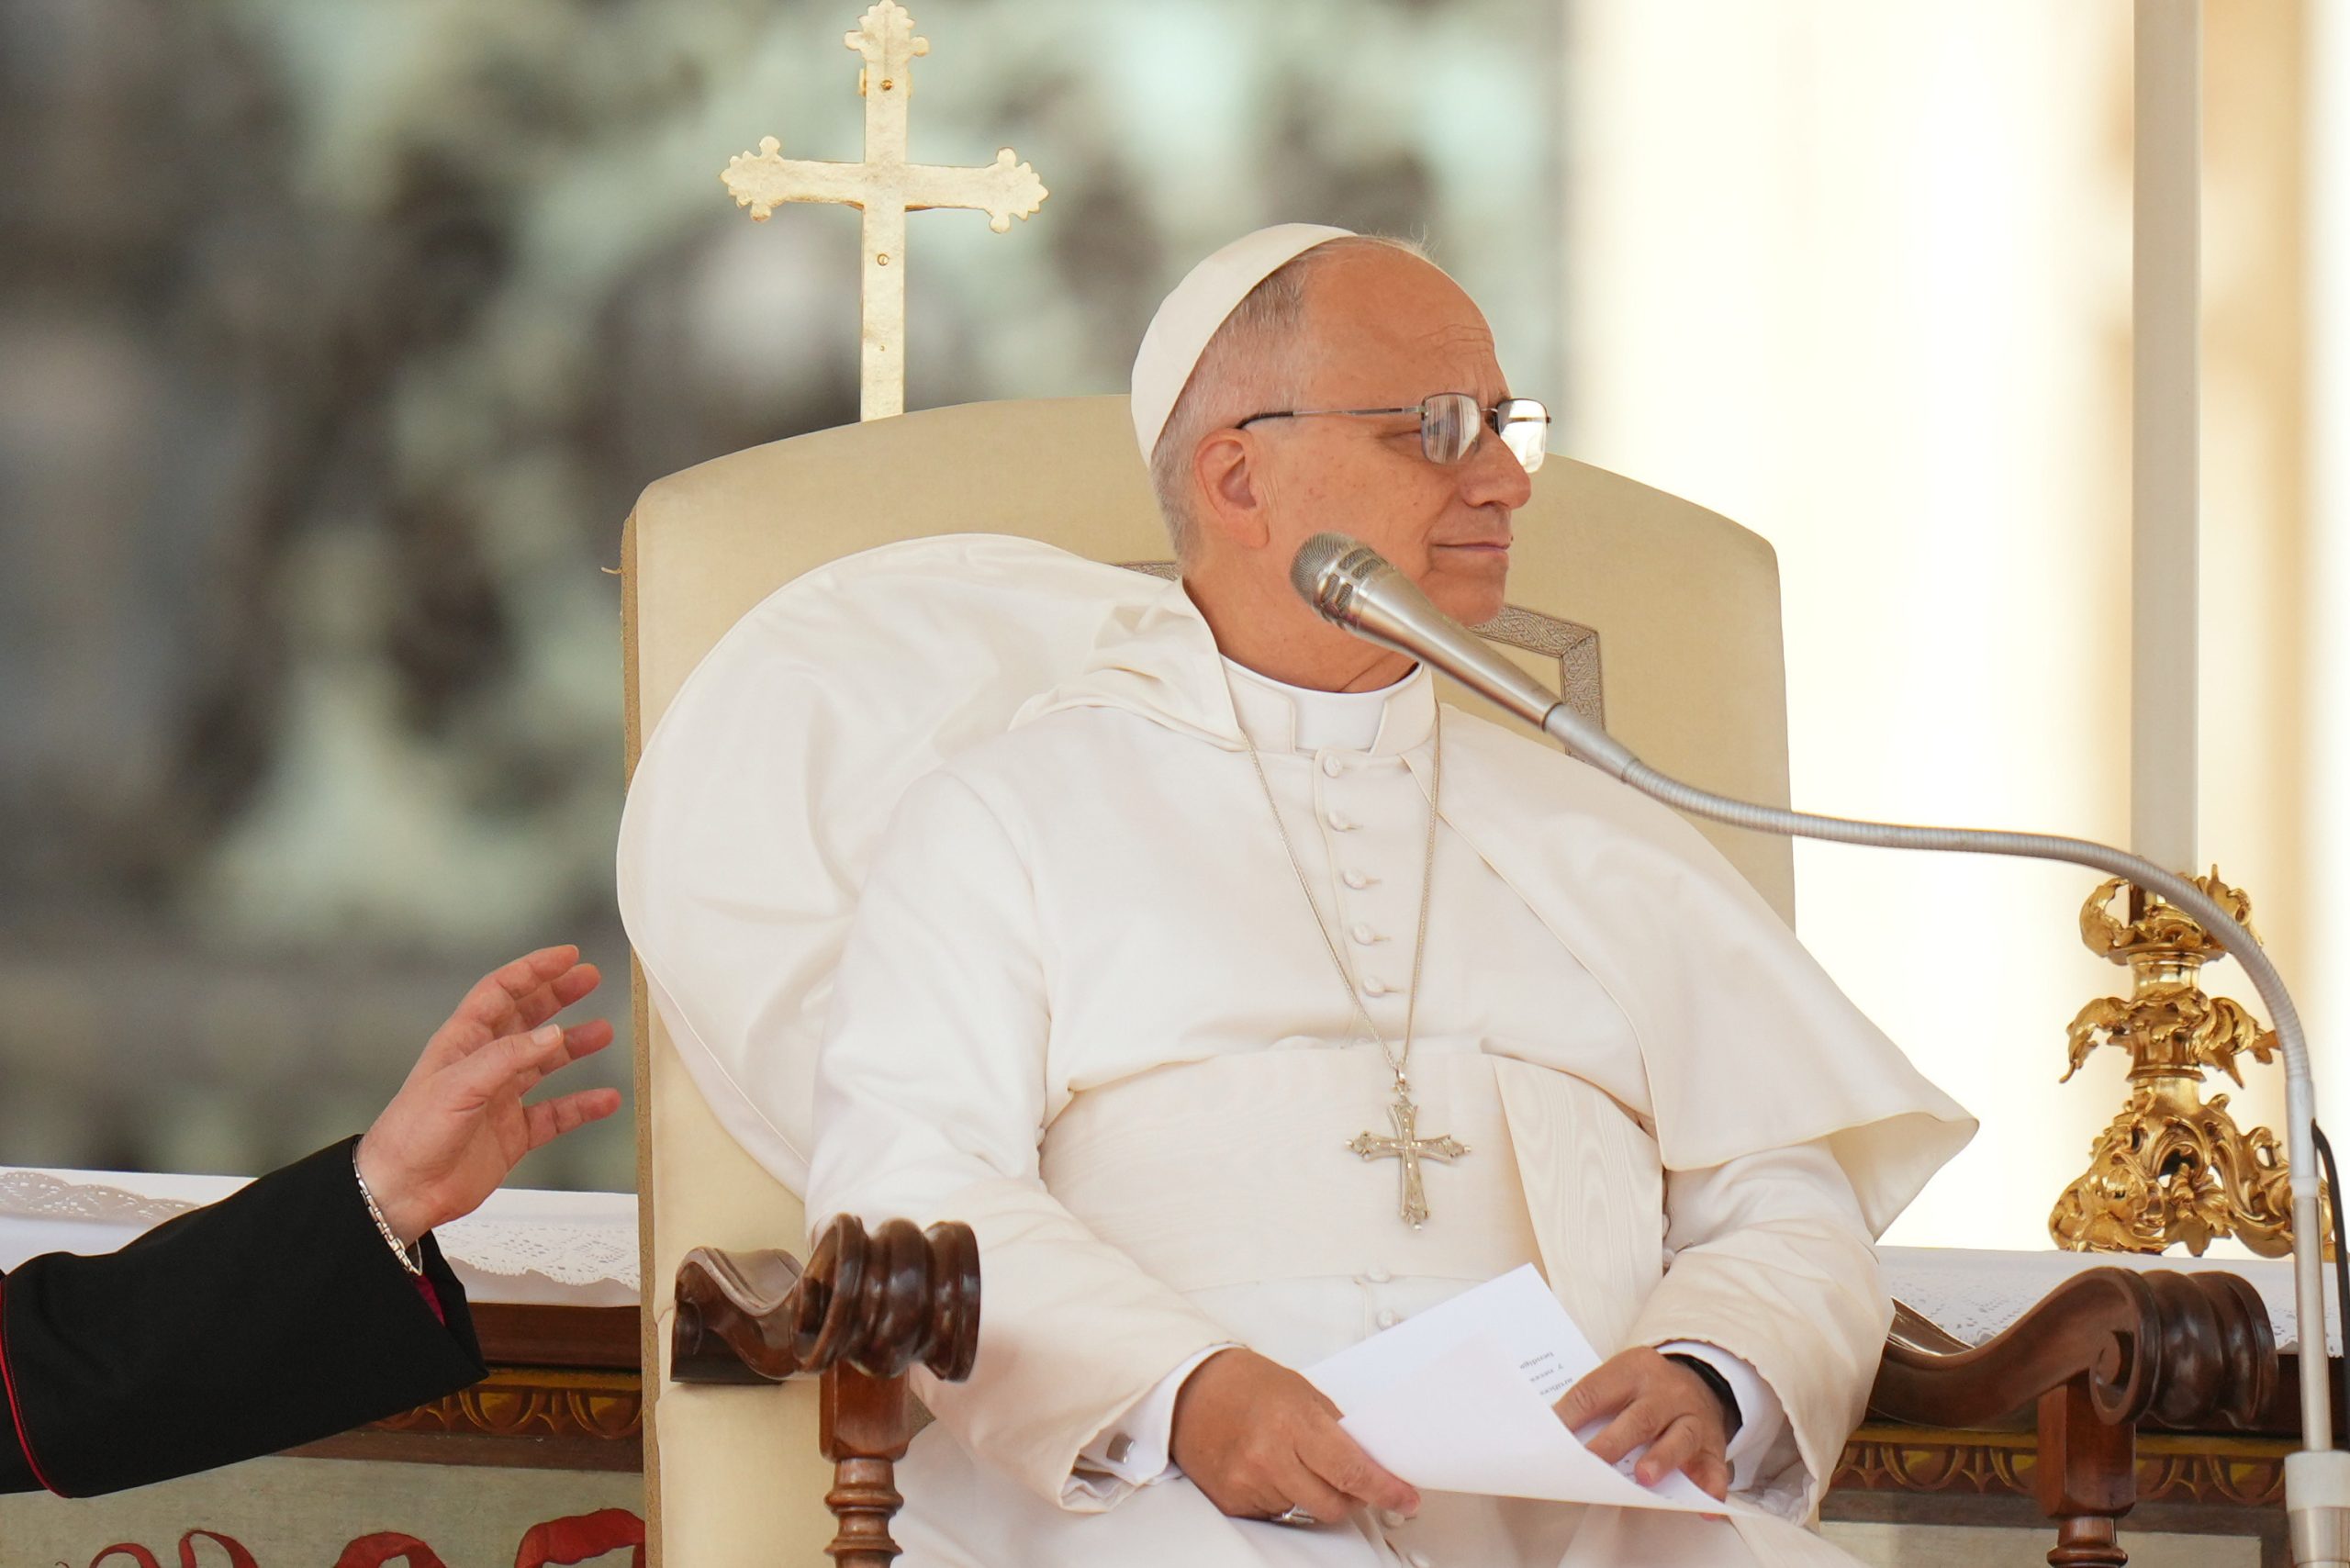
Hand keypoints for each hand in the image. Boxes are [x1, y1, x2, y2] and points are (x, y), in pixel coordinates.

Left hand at [355, 944, 621, 1243]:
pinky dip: (582, 1106)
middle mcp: (483, 1065)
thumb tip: (553, 1033)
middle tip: (590, 979)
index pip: (500, 993)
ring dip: (573, 1046)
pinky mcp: (512, 1133)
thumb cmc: (412, 1135)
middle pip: (526, 1019)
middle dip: (558, 996)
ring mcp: (499, 1098)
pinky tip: (605, 1100)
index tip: (567, 957)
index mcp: (462, 1043)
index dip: (533, 971)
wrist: (403, 1191)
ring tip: (604, 1033)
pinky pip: (556, 1113)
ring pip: (544, 1062)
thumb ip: (508, 1058)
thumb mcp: (458, 1086)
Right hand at [1168, 1348, 1419, 1524]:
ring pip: (1306, 1511)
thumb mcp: (1300, 1392)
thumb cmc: (1243, 1383)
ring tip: (1292, 1460)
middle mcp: (1270, 1456)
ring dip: (1313, 1495)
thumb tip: (1367, 1460)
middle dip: (1352, 1497)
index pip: (1352, 1470)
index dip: (1385, 1490)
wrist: (1188, 1389)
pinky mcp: (1232, 1502)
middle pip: (1334, 1505)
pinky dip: (1282, 1498)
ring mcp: (1249, 1483)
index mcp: (1293, 1423)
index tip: (1404, 1498)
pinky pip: (1276, 1514)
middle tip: (1350, 1479)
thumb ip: (1334, 1429)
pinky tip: (1269, 1470)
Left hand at [1555, 1346, 1731, 1500]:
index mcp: (1633, 1370)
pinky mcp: (1712, 1445)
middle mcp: (1666, 1392)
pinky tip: (1705, 1505)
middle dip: (1614, 1441)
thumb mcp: (1621, 1377)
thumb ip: (1594, 1401)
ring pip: (1679, 1438)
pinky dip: (1712, 1486)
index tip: (1550, 1435)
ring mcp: (1692, 1418)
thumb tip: (1553, 1433)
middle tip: (1592, 1461)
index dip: (1571, 1415)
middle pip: (1639, 1417)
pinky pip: (1715, 1467)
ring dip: (1661, 1459)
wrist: (1701, 1379)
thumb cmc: (1646, 1388)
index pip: (1596, 1392)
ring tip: (1644, 1478)